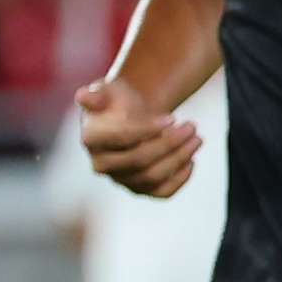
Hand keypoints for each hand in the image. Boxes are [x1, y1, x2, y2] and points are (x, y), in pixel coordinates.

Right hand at [76, 73, 201, 198]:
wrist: (127, 115)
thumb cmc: (117, 100)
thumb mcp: (106, 89)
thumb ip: (96, 93)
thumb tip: (83, 96)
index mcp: (91, 139)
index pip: (122, 139)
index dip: (149, 130)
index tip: (173, 117)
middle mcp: (101, 164)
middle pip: (140, 160)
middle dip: (170, 143)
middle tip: (192, 126)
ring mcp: (120, 179)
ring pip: (153, 177)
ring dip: (180, 158)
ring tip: (197, 138)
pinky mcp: (138, 190)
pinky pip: (162, 192)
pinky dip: (180, 179)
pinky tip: (191, 160)